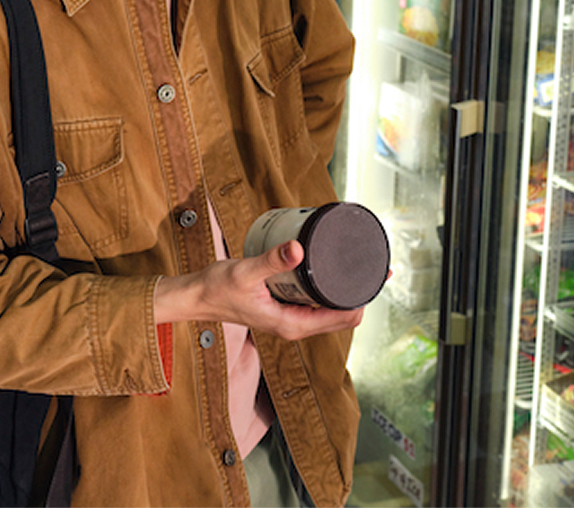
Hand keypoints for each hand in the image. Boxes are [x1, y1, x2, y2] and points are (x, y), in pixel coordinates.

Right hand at [153, 241, 364, 340]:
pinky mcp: (284, 307)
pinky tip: (330, 268)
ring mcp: (290, 317)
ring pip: (330, 307)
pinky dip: (329, 287)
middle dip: (360, 291)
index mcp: (293, 324)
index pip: (344, 318)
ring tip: (358, 262)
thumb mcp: (245, 273)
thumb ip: (271, 261)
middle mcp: (295, 325)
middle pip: (342, 313)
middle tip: (374, 263)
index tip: (376, 276)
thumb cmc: (217, 289)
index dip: (364, 298)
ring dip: (346, 289)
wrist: (197, 297)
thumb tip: (298, 248)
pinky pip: (316, 300)